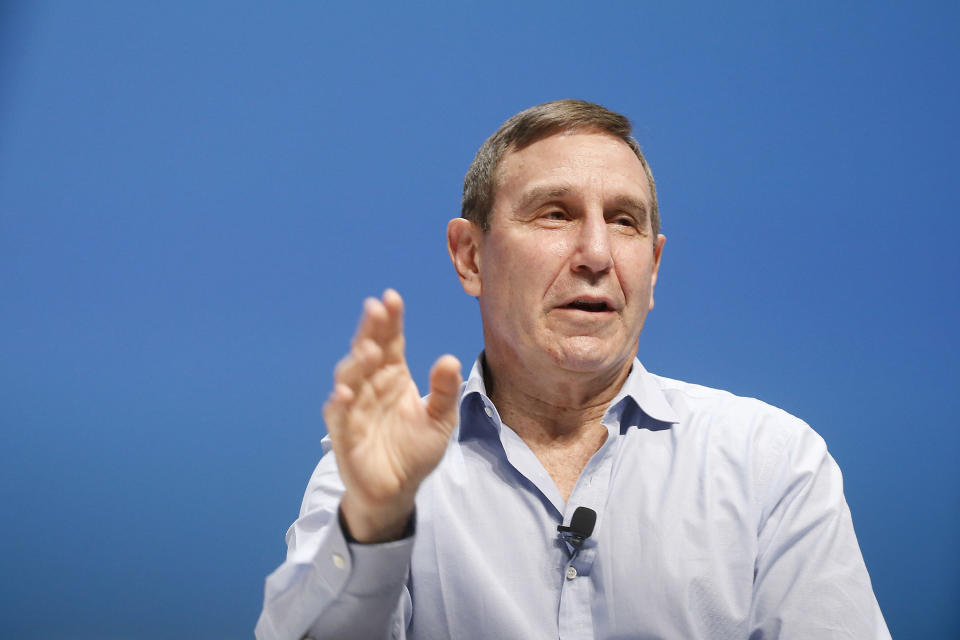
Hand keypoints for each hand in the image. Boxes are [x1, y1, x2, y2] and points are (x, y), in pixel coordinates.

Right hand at [323, 289, 461, 542]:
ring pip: (350, 378)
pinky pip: (339, 417)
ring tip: (368, 350)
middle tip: (375, 310)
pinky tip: (345, 394)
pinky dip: (340, 404)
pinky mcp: (344, 435)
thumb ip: (445, 391)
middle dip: (369, 330)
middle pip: (367, 352)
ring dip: (356, 363)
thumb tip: (449, 359)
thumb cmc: (416, 449)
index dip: (390, 321)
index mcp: (393, 376)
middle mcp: (371, 385)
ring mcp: (355, 408)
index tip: (391, 298)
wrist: (399, 490)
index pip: (390, 342)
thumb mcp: (441, 419)